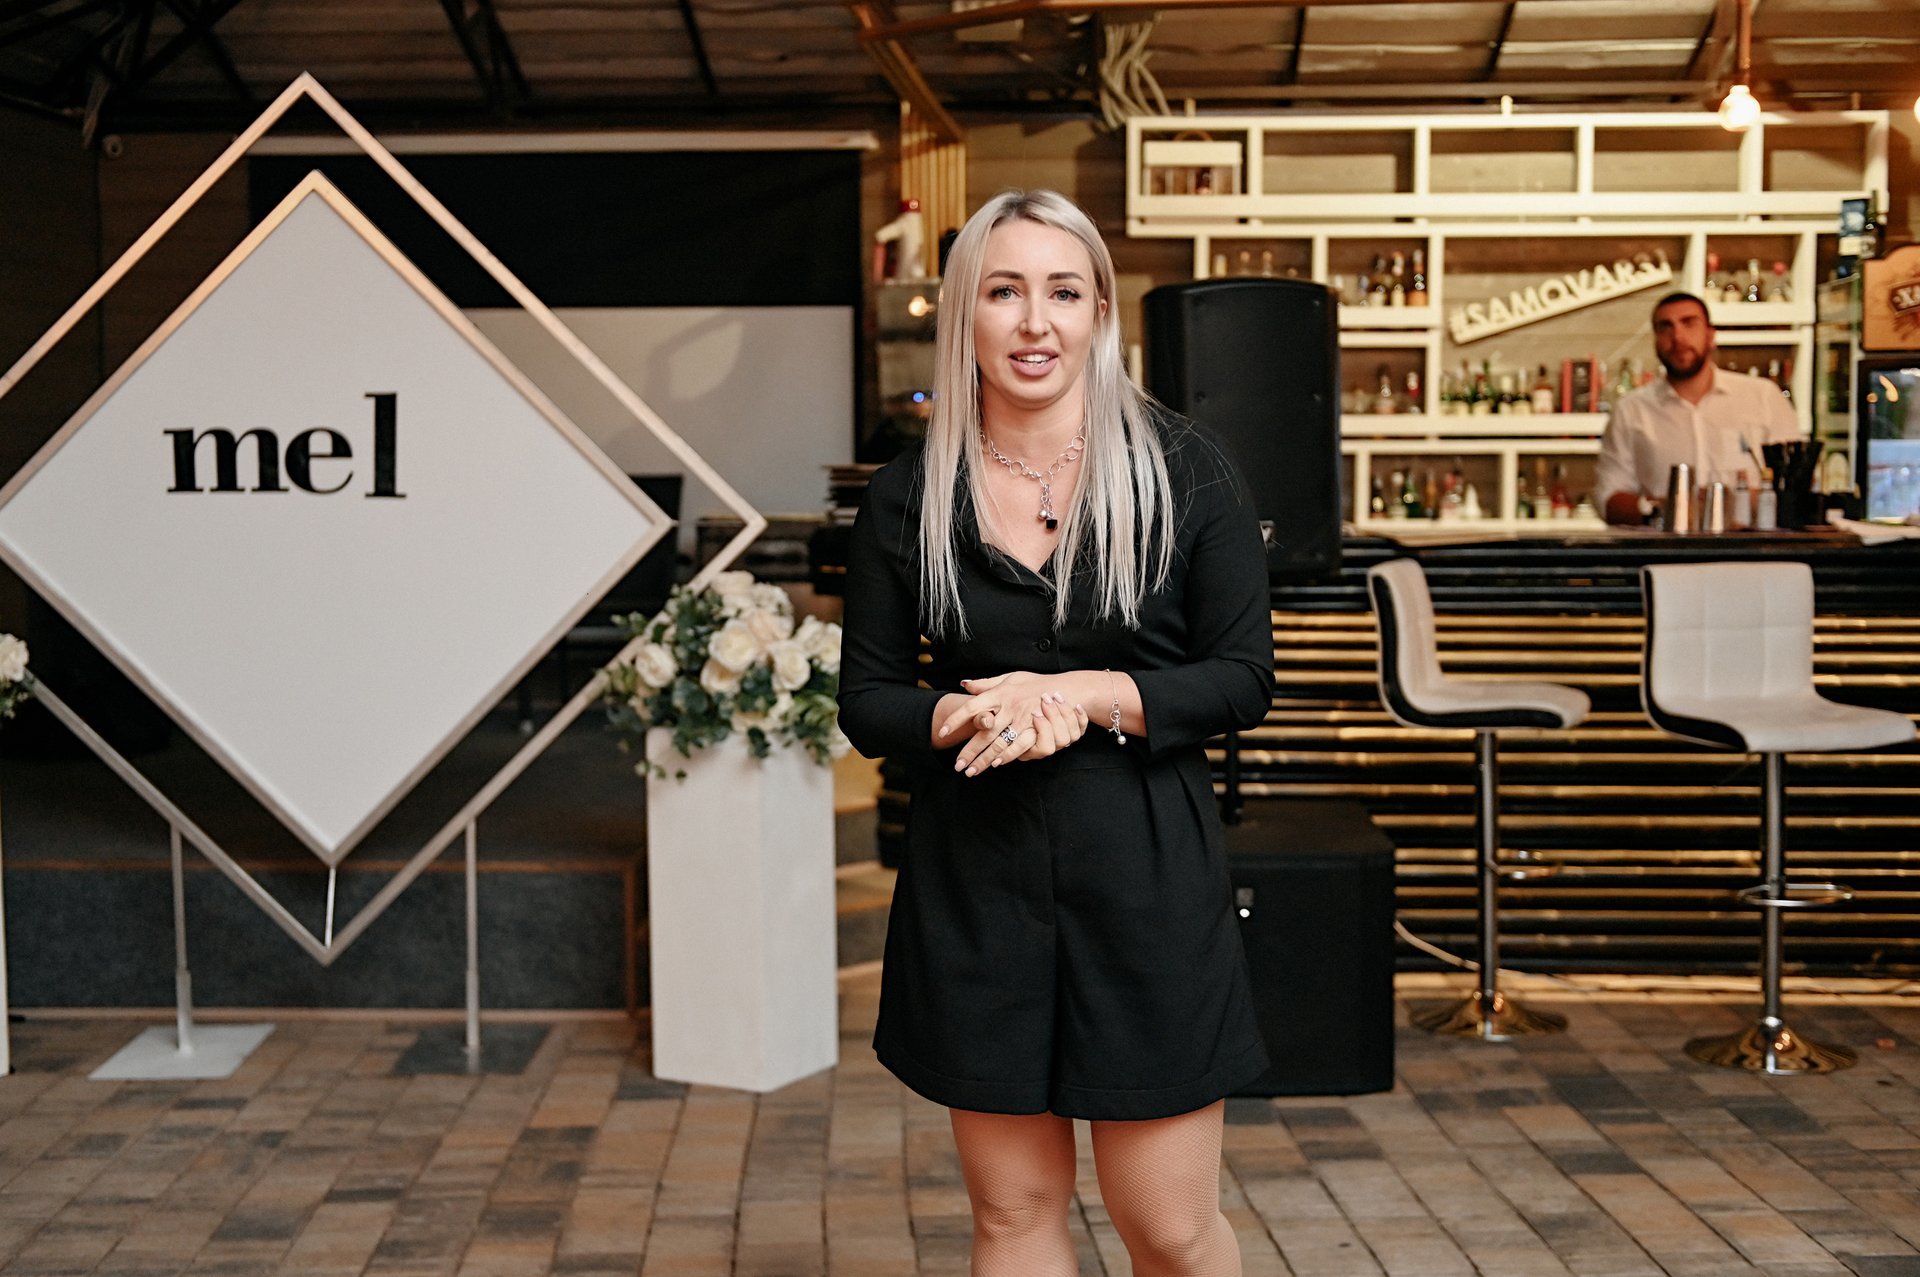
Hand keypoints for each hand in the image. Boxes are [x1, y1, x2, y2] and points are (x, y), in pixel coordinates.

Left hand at [939, 672, 1086, 775]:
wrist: (1064, 688)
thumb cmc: (1035, 683)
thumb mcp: (1010, 678)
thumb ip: (986, 684)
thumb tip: (965, 684)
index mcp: (1000, 693)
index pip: (972, 707)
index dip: (956, 720)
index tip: (943, 733)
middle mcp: (1009, 707)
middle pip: (983, 732)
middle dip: (969, 751)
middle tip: (957, 765)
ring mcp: (1022, 719)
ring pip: (999, 743)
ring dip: (985, 759)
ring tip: (972, 771)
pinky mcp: (1035, 729)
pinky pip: (1018, 746)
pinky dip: (1006, 756)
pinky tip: (996, 764)